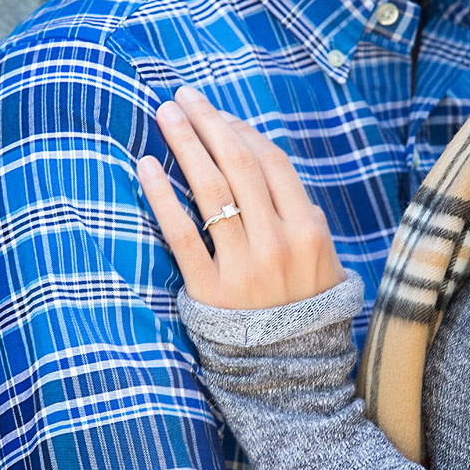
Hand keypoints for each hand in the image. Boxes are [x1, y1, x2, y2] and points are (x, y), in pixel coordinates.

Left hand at [137, 87, 346, 309]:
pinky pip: (182, 234)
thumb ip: (303, 217)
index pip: (272, 165)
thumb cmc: (305, 308)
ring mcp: (244, 268)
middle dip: (209, 125)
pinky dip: (162, 197)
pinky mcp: (210, 290)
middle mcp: (278, 244)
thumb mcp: (324, 262)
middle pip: (239, 168)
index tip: (218, 114)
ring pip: (210, 192)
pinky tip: (145, 167)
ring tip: (165, 116)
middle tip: (183, 97)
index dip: (242, 132)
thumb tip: (267, 168)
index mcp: (310, 232)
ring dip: (185, 145)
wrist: (290, 372)